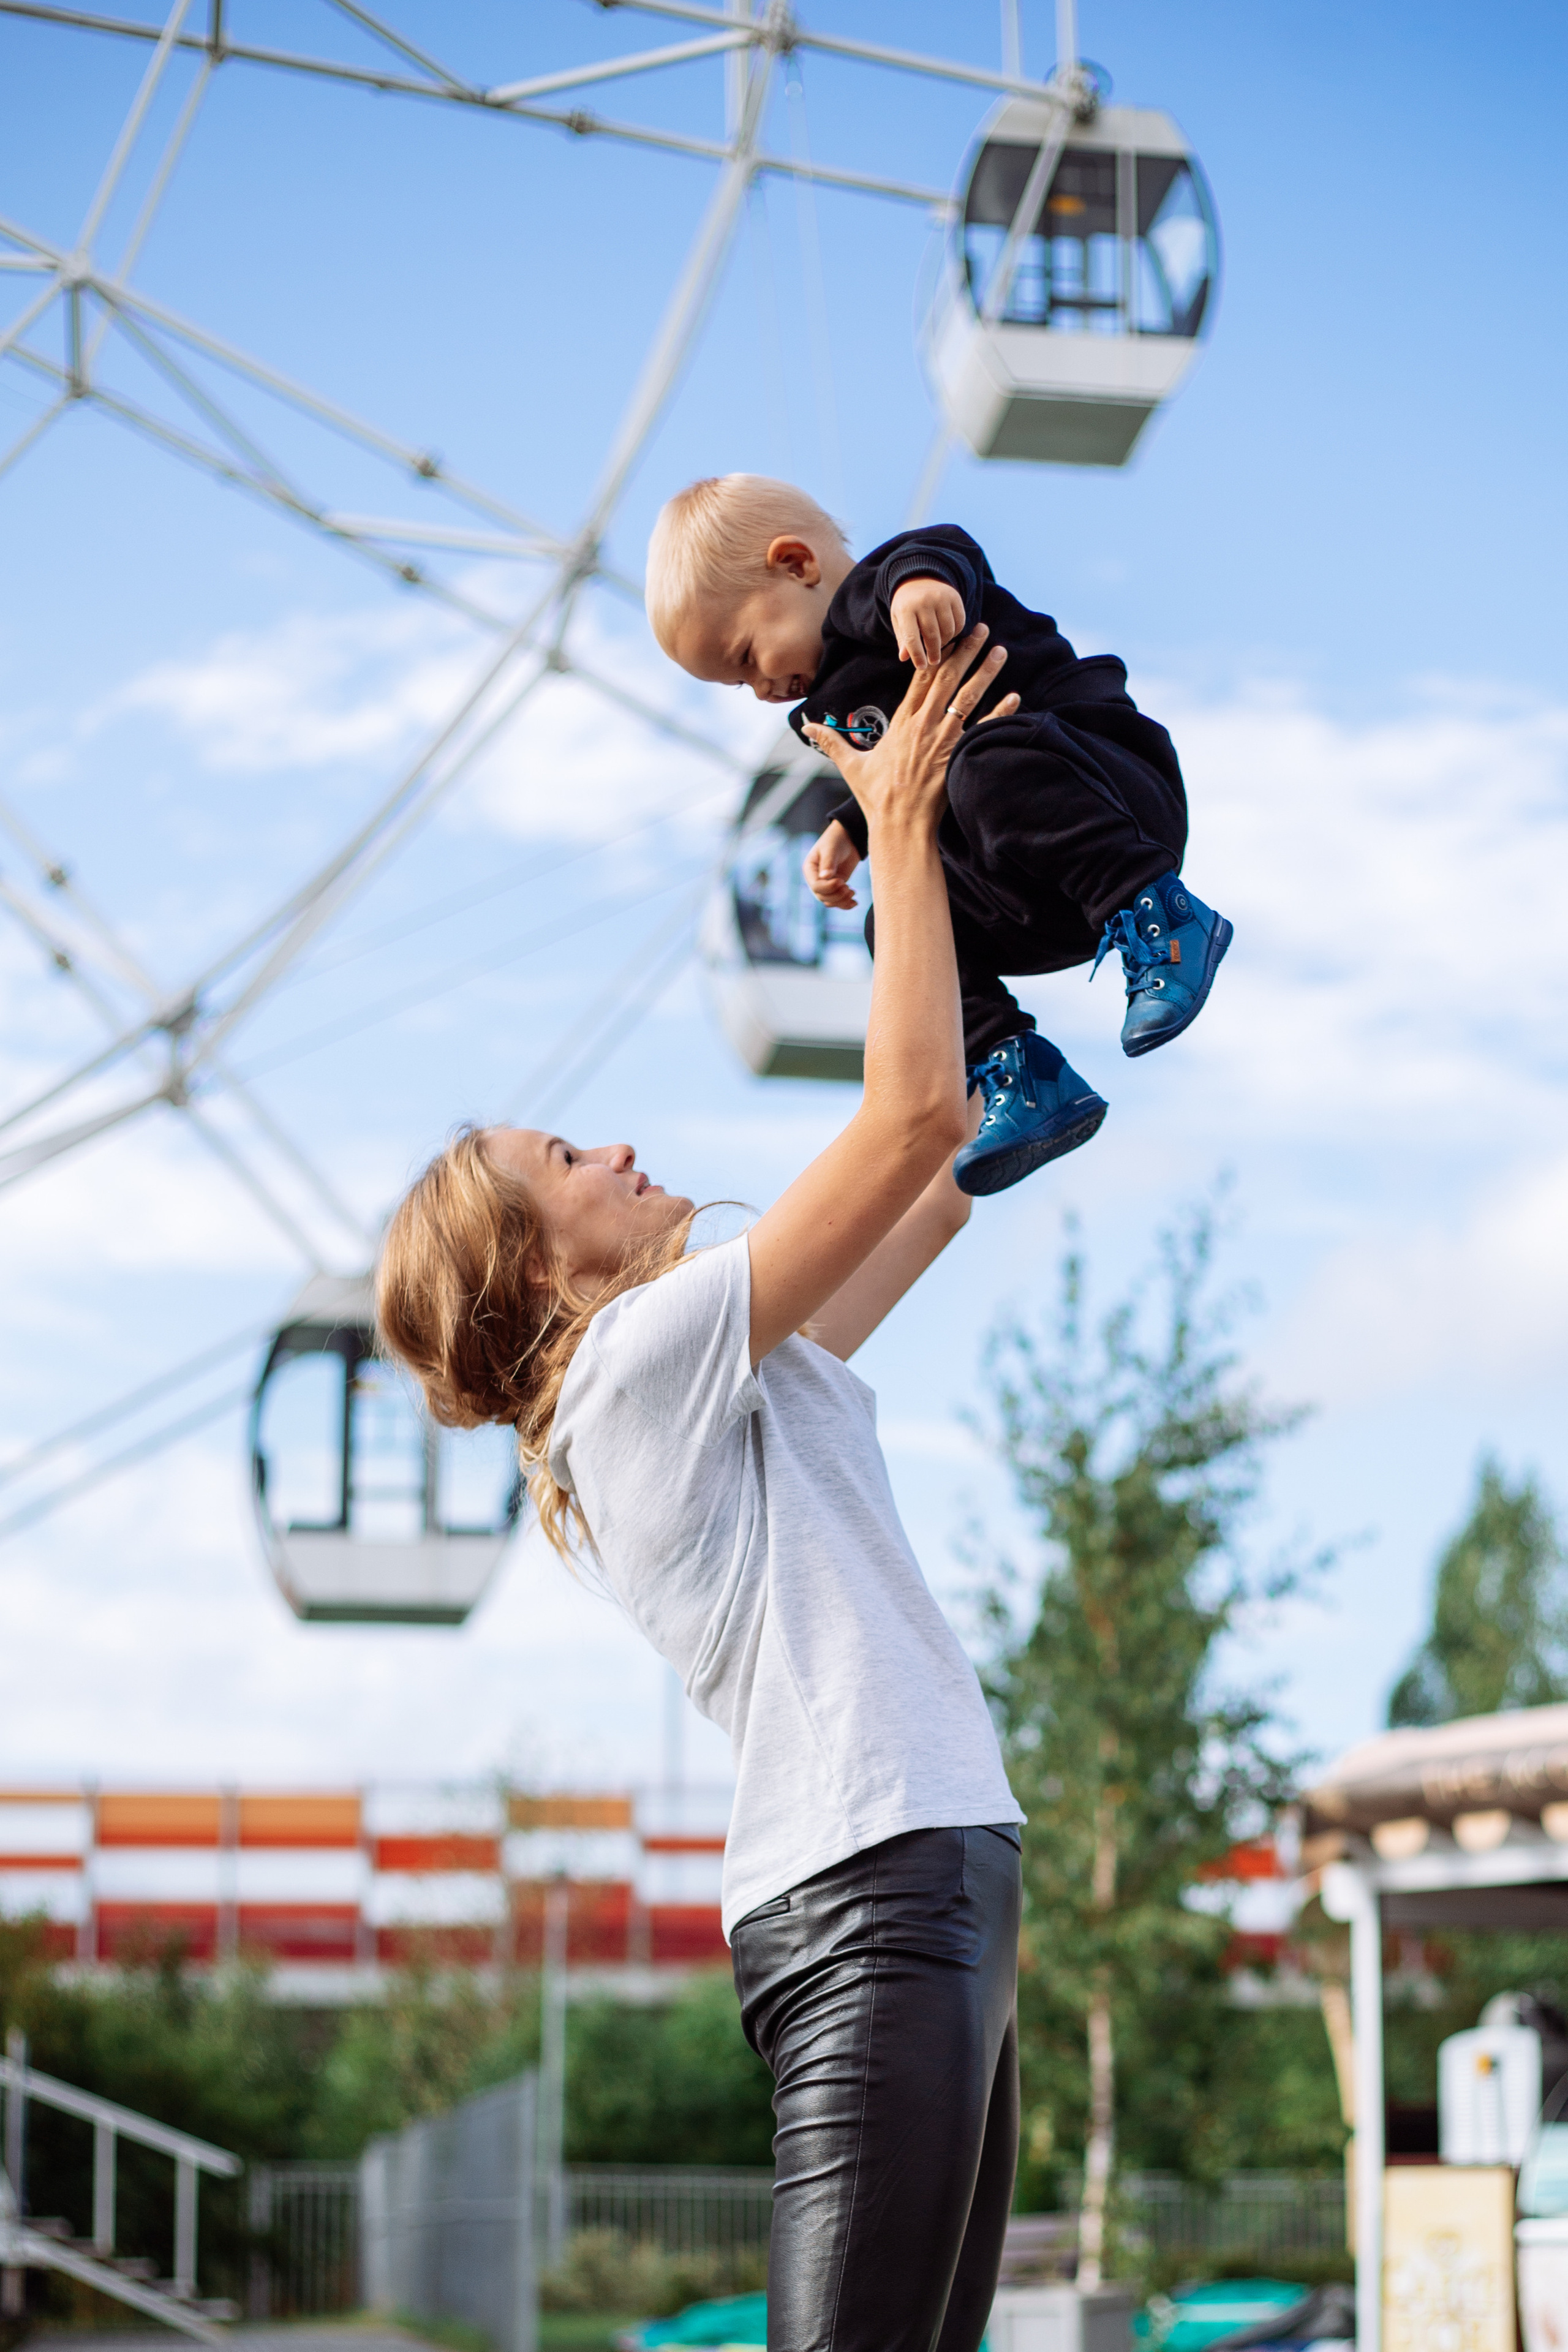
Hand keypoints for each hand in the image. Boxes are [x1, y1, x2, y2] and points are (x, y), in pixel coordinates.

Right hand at [803, 625, 1017, 840]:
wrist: (900, 827)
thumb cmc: (877, 799)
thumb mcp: (850, 766)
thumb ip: (831, 742)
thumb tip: (805, 727)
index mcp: (901, 723)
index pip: (920, 679)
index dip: (935, 653)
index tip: (947, 634)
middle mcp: (923, 726)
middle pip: (947, 678)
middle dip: (965, 650)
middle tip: (980, 628)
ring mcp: (943, 741)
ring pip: (968, 698)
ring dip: (985, 673)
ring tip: (1000, 651)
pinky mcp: (958, 758)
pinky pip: (983, 729)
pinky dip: (1001, 712)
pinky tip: (1016, 696)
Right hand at [803, 820, 860, 910]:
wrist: (849, 837)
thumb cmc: (837, 839)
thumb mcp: (831, 849)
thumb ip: (828, 863)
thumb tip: (825, 877)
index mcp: (810, 869)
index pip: (816, 886)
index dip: (828, 887)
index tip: (841, 881)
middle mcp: (816, 878)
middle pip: (822, 896)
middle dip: (836, 895)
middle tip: (848, 888)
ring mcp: (826, 884)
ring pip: (830, 901)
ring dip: (841, 900)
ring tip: (852, 892)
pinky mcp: (837, 886)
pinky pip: (838, 901)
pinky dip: (846, 904)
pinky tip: (855, 902)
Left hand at [890, 575, 966, 668]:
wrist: (919, 578)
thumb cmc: (907, 605)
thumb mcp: (899, 620)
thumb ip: (903, 639)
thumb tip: (904, 658)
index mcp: (906, 609)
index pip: (912, 638)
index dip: (917, 655)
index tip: (921, 667)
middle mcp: (924, 601)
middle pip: (932, 636)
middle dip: (933, 652)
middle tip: (933, 661)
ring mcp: (941, 597)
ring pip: (948, 631)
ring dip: (944, 643)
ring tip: (938, 646)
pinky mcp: (954, 597)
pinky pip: (959, 622)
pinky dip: (955, 632)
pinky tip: (947, 634)